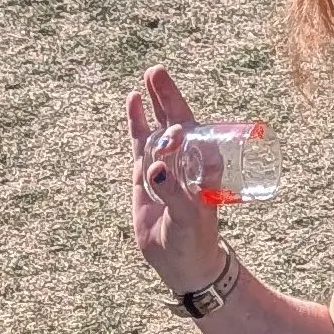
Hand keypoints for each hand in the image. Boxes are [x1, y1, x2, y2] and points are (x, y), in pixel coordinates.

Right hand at [128, 68, 228, 297]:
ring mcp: (164, 166)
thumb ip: (174, 194)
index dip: (180, 114)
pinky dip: (137, 125)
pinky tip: (133, 103)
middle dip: (166, 97)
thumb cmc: (194, 239)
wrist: (182, 262)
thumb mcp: (188, 217)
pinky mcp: (146, 177)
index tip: (171, 119)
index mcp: (200, 166)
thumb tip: (156, 170)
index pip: (191, 130)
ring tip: (147, 80)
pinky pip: (140, 146)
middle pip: (174, 121)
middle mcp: (183, 161)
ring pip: (156, 129)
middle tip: (156, 71)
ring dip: (153, 106)